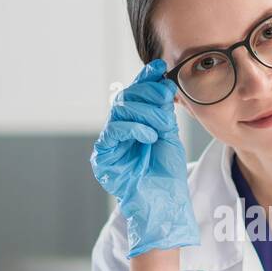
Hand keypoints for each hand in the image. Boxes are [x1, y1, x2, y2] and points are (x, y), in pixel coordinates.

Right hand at [90, 59, 200, 257]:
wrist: (164, 203)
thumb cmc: (167, 172)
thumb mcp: (169, 132)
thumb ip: (162, 108)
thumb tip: (161, 80)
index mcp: (134, 123)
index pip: (135, 94)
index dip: (145, 79)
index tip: (160, 67)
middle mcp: (118, 129)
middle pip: (126, 97)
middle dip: (148, 94)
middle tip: (166, 100)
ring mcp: (109, 142)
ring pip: (120, 109)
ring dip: (146, 113)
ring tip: (161, 128)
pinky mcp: (103, 156)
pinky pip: (114, 131)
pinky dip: (134, 128)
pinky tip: (149, 135)